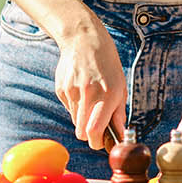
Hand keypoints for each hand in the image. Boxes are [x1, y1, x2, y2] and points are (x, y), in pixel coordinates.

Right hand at [53, 20, 127, 150]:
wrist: (83, 39)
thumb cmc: (107, 63)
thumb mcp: (120, 85)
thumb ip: (118, 113)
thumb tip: (118, 134)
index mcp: (106, 94)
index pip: (94, 130)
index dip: (96, 143)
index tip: (101, 142)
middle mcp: (87, 94)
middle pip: (81, 132)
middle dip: (89, 135)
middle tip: (97, 127)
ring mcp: (71, 91)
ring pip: (75, 121)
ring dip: (83, 118)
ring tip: (90, 100)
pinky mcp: (60, 89)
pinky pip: (69, 108)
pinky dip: (76, 105)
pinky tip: (81, 89)